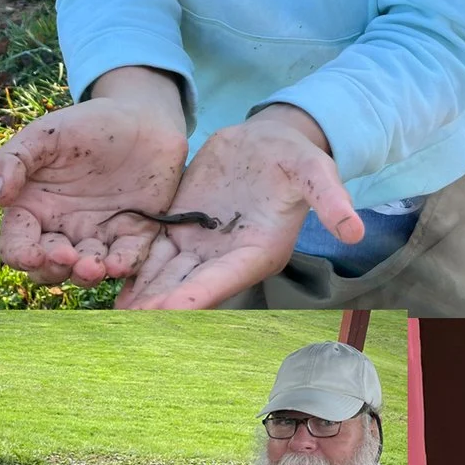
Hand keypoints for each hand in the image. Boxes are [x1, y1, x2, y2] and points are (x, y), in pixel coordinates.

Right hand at [0, 95, 189, 285]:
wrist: (141, 117)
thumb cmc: (86, 125)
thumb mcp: (47, 134)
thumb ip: (16, 158)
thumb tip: (0, 194)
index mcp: (34, 207)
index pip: (16, 242)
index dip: (19, 255)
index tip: (31, 255)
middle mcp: (62, 228)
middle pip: (48, 266)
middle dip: (53, 270)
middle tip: (66, 257)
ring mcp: (97, 235)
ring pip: (85, 271)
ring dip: (86, 275)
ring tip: (93, 267)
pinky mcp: (133, 234)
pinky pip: (126, 258)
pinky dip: (122, 266)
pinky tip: (119, 264)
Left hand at [118, 112, 360, 309]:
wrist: (270, 141)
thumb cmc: (298, 158)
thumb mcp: (317, 172)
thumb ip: (332, 200)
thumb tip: (357, 231)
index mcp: (258, 250)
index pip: (222, 279)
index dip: (194, 295)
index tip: (164, 310)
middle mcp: (227, 255)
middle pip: (188, 285)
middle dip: (158, 303)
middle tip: (125, 324)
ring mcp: (203, 243)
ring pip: (166, 273)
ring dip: (141, 292)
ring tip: (111, 312)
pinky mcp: (184, 226)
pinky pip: (156, 250)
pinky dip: (136, 266)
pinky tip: (108, 276)